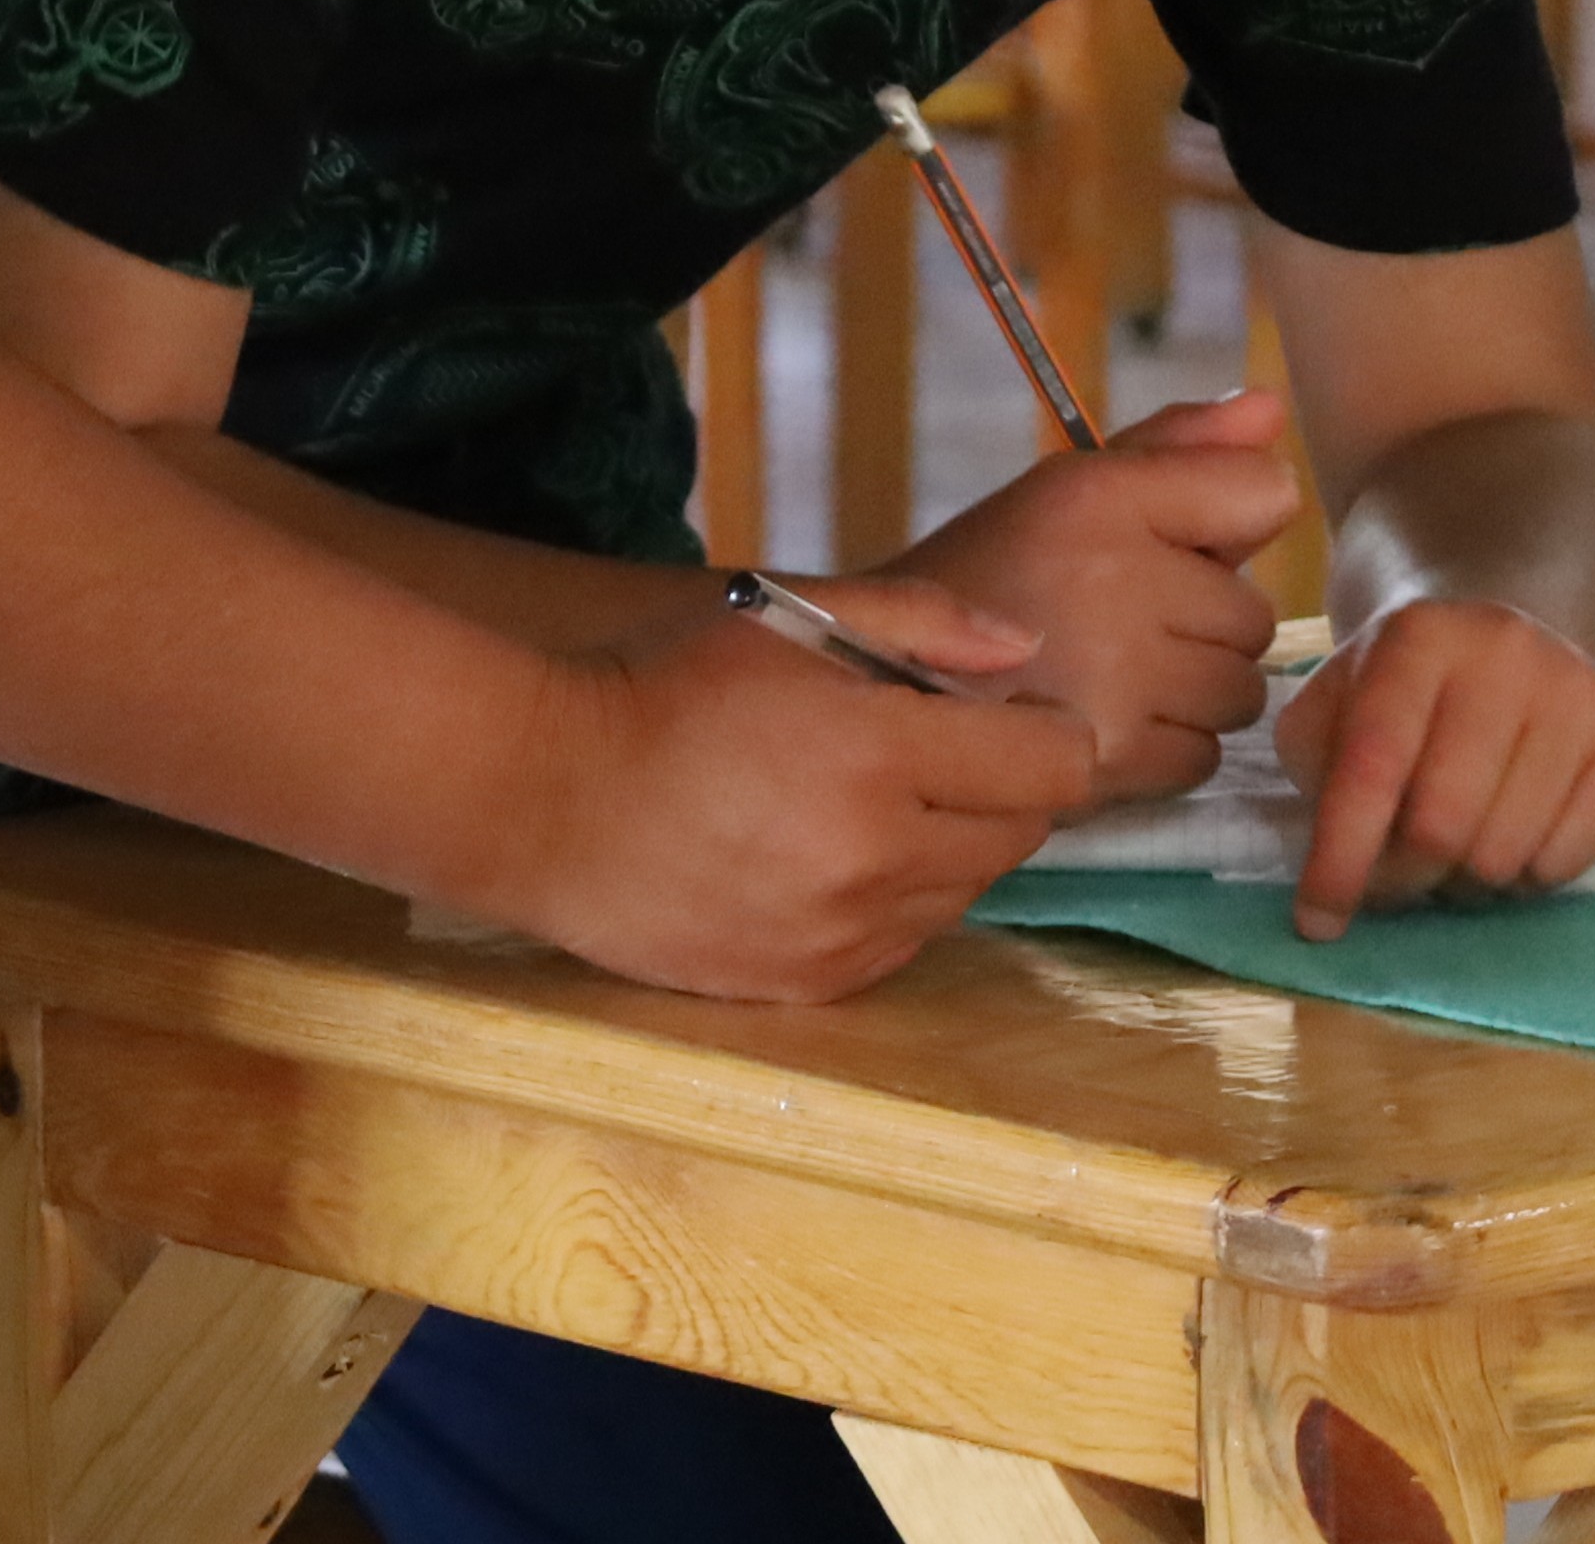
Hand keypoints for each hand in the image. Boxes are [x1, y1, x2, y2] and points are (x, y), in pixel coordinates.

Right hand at [498, 576, 1094, 1001]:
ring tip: (868, 804)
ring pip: (966, 894)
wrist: (540, 797)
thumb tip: (1026, 646)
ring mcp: (844, 932)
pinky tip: (826, 859)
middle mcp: (877, 856)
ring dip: (946, 848)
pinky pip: (903, 946)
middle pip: (1021, 834)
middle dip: (998, 787)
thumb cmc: (660, 683)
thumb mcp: (782, 610)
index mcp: (880, 752)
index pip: (1054, 764)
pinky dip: (891, 902)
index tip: (1005, 712)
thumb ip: (918, 619)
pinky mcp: (809, 985)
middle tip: (930, 753)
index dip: (1043, 729)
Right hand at [890, 389, 1302, 795]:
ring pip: (1240, 693)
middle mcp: (1111, 573)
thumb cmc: (987, 584)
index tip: (1166, 549)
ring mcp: (1114, 673)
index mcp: (1095, 492)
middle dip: (1200, 630)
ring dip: (1190, 698)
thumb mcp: (1068, 496)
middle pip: (1255, 615)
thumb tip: (1273, 411)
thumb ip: (1177, 453)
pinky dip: (1163, 753)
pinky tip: (1101, 730)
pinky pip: (1202, 756)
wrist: (881, 687)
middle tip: (1115, 630)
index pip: (1259, 493)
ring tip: (1110, 683)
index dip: (1223, 530)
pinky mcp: (1110, 758)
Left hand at [1270, 592, 1594, 937]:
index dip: (1341, 857)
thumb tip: (1338, 884)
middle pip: (1443, 825)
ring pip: (1505, 854)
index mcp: (1418, 637)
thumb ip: (1323, 779)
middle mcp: (1507, 650)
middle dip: (1406, 878)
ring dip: (1467, 882)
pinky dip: (1528, 879)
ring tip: (1458, 849)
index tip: (1316, 923)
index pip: (1373, 767)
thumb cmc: (1406, 698)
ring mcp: (1581, 691)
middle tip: (1400, 878)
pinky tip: (1516, 838)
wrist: (1509, 647)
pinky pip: (1567, 862)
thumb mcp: (1336, 709)